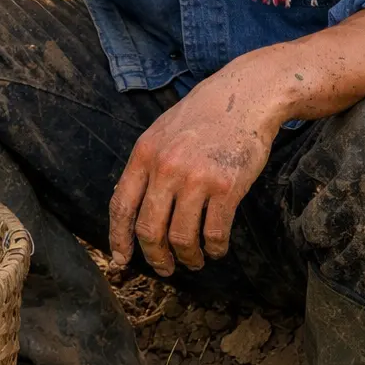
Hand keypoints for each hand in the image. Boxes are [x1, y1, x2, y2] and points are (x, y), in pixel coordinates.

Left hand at [109, 55, 281, 276]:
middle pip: (149, 230)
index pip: (122, 205)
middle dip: (156, 258)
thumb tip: (131, 205)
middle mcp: (166, 167)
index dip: (119, 239)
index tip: (121, 260)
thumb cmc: (204, 115)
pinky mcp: (226, 187)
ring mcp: (196, 178)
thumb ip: (147, 165)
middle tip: (165, 269)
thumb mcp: (162, 132)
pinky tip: (216, 248)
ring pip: (181, 238)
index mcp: (145, 153)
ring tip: (194, 260)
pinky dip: (214, 249)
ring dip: (187, 258)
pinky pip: (213, 233)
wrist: (245, 96)